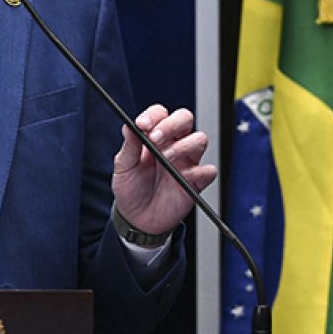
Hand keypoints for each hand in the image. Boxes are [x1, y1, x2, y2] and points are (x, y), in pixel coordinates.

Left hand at [110, 105, 217, 235]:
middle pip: (184, 119)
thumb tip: (128, 126)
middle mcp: (173, 144)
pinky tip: (184, 178)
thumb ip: (129, 147)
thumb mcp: (123, 167)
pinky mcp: (197, 181)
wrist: (138, 219)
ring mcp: (186, 161)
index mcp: (154, 136)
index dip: (153, 115)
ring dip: (183, 146)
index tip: (142, 125)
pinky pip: (209, 170)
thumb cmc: (131, 189)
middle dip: (171, 124)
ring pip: (200, 139)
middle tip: (155, 139)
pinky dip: (199, 172)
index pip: (160, 114)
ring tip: (166, 159)